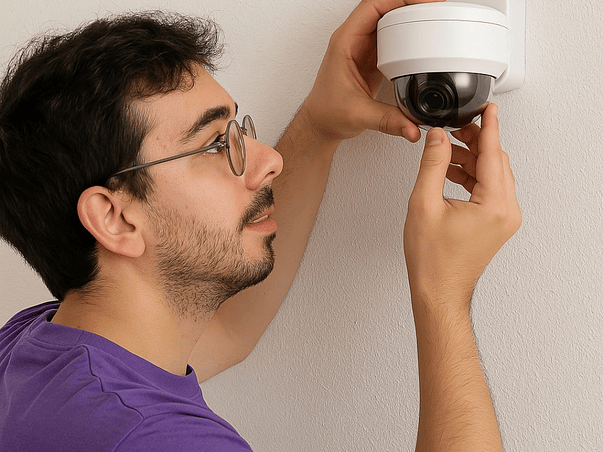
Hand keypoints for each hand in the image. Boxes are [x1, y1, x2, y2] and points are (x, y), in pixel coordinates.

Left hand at [300, 0, 445, 143]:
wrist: (321, 124)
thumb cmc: (327, 113)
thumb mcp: (359, 115)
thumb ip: (388, 120)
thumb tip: (413, 125)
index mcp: (345, 43)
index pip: (372, 6)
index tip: (421, 2)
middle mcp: (353, 40)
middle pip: (383, 7)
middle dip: (408, 5)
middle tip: (433, 11)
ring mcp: (363, 47)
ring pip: (388, 19)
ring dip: (409, 17)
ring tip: (432, 20)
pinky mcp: (372, 57)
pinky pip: (391, 35)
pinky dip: (407, 33)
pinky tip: (421, 38)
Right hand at [403, 104, 521, 310]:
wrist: (438, 289)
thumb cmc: (433, 260)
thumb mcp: (425, 203)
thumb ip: (433, 165)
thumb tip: (438, 138)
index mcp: (495, 205)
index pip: (494, 154)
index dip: (489, 127)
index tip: (489, 108)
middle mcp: (507, 211)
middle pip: (496, 162)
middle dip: (475, 142)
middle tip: (454, 129)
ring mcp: (504, 219)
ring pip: (493, 175)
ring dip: (471, 160)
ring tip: (445, 153)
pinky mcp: (496, 223)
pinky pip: (489, 190)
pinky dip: (472, 177)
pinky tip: (451, 172)